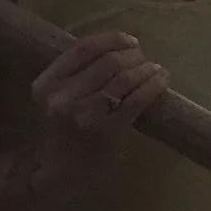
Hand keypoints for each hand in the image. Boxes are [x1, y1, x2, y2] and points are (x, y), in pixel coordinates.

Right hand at [14, 29, 169, 205]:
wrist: (58, 171)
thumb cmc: (62, 129)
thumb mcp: (57, 95)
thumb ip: (77, 71)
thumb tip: (120, 45)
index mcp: (47, 83)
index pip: (84, 48)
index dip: (113, 39)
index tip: (130, 41)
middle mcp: (63, 96)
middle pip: (108, 61)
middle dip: (133, 55)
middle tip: (144, 58)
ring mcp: (85, 114)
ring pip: (124, 78)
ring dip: (146, 68)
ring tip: (156, 68)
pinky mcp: (107, 130)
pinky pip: (137, 99)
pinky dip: (154, 85)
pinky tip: (162, 80)